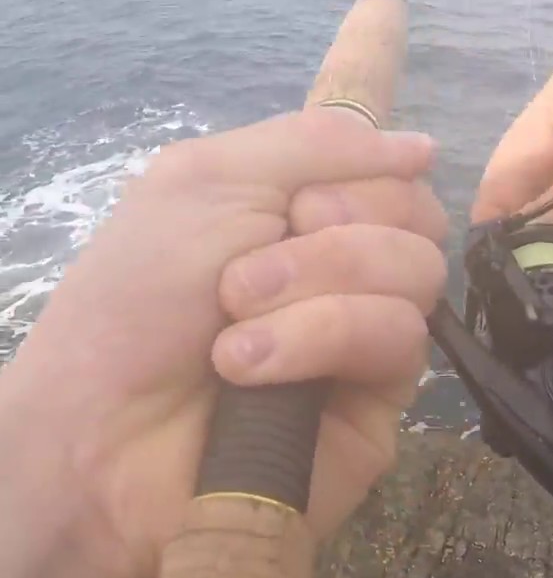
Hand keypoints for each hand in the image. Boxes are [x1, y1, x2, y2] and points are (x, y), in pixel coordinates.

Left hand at [0, 107, 445, 577]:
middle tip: (246, 270)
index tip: (300, 202)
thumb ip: (314, 143)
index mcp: (311, 212)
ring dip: (318, 283)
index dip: (368, 170)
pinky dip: (322, 336)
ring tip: (235, 322)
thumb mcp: (205, 181)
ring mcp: (372, 336)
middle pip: (419, 215)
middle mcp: (353, 270)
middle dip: (334, 231)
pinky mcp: (384, 401)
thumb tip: (424, 147)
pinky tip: (253, 368)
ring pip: (418, 273)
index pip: (396, 171)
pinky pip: (399, 338)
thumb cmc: (136, 301)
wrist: (102, 433)